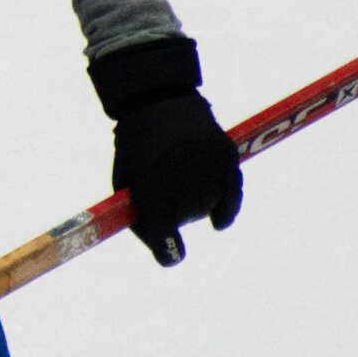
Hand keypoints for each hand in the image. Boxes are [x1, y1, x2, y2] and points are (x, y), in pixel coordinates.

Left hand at [92, 36, 246, 265]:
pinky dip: (226, 209)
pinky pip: (232, 195)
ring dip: (198, 209)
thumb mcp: (125, 179)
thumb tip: (158, 242)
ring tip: (182, 191)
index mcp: (150, 185)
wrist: (159, 100)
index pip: (163, 232)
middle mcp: (182, 178)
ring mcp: (207, 167)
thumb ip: (138, 213)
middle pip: (184, 219)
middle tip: (165, 201)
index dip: (165, 249)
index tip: (168, 256)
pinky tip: (218, 221)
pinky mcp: (226, 157)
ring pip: (208, 207)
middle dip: (174, 217)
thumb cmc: (136, 146)